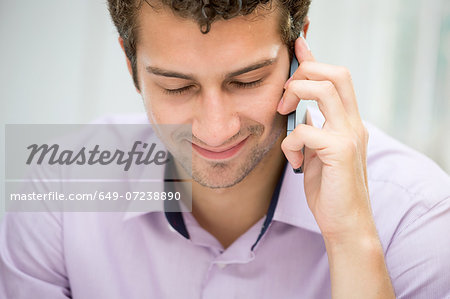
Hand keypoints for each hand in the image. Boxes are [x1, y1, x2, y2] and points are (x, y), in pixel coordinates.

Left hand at [278, 36, 394, 298]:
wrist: (345, 223)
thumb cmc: (329, 189)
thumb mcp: (316, 154)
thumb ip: (312, 132)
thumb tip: (300, 115)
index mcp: (348, 123)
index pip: (336, 80)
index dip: (315, 60)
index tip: (297, 46)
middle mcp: (353, 124)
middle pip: (335, 74)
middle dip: (304, 73)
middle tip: (283, 96)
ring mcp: (349, 136)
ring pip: (323, 90)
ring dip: (295, 96)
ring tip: (283, 115)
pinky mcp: (340, 152)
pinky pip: (305, 130)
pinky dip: (290, 142)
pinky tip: (291, 160)